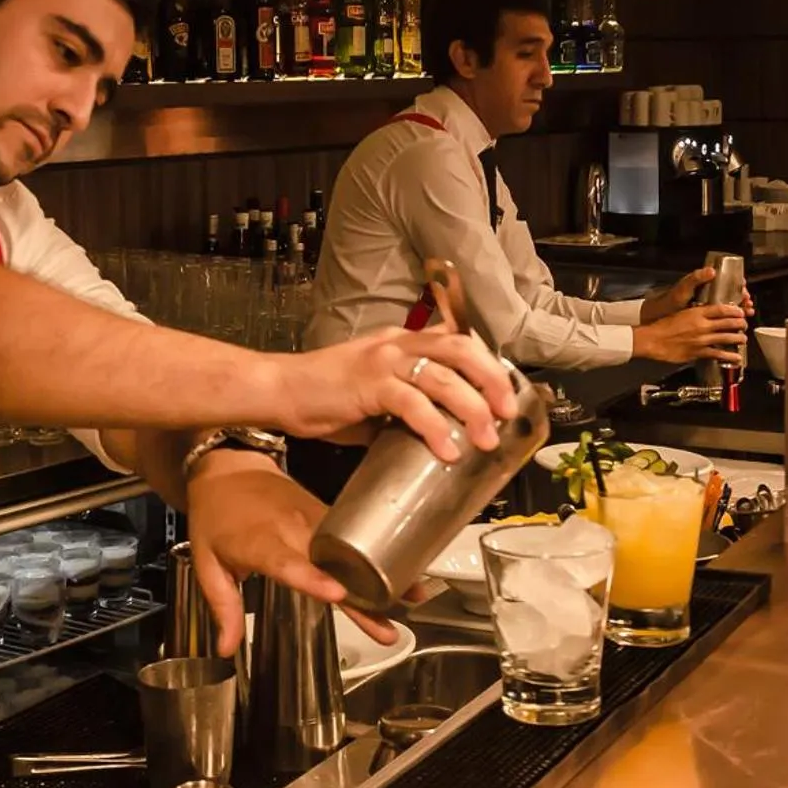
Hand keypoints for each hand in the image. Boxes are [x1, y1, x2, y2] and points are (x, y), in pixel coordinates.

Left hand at [183, 450, 395, 652]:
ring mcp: (316, 520)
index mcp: (260, 542)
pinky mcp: (329, 514)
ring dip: (381, 576)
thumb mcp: (207, 561)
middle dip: (362, 598)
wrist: (231, 467)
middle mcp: (294, 529)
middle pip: (333, 566)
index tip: (337, 594)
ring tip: (412, 597)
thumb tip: (227, 649)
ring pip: (353, 551)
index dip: (312, 578)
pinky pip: (355, 537)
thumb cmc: (217, 515)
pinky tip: (403, 570)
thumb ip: (222, 606)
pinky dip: (378, 555)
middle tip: (388, 630)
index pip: (289, 562)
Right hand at [270, 327, 518, 461]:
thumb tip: (432, 435)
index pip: (457, 338)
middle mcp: (398, 343)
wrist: (279, 389)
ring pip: (445, 377)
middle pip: (462, 348)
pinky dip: (435, 427)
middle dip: (492, 379)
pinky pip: (413, 404)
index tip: (505, 390)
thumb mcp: (373, 394)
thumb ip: (403, 407)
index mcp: (402, 342)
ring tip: (485, 439)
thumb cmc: (322, 396)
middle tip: (507, 412)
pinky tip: (447, 449)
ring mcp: (384, 362)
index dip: (487, 361)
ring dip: (472, 409)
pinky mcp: (368, 384)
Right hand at [632, 303, 746, 364]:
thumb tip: (706, 316)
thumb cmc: (663, 326)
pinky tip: (736, 358)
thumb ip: (695, 314)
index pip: (721, 309)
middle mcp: (702, 325)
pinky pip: (718, 354)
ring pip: (726, 337)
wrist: (653, 340)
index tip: (740, 312)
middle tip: (744, 324)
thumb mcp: (681, 313)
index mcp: (697, 313)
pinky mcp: (699, 352)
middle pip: (727, 322)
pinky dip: (730, 356)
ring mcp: (702, 339)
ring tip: (743, 339)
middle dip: (739, 324)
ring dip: (738, 338)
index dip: (734, 310)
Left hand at [640, 266, 753, 322]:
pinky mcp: (706, 323)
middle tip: (749, 304)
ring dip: (740, 311)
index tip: (744, 289)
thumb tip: (712, 270)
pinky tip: (738, 326)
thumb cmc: (670, 300)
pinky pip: (723, 322)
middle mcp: (709, 297)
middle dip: (742, 300)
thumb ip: (696, 278)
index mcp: (706, 287)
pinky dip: (732, 324)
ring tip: (748, 313)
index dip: (737, 285)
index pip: (727, 283)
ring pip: (730, 310)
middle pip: (731, 296)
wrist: (659, 318)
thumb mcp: (683, 288)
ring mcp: (708, 310)